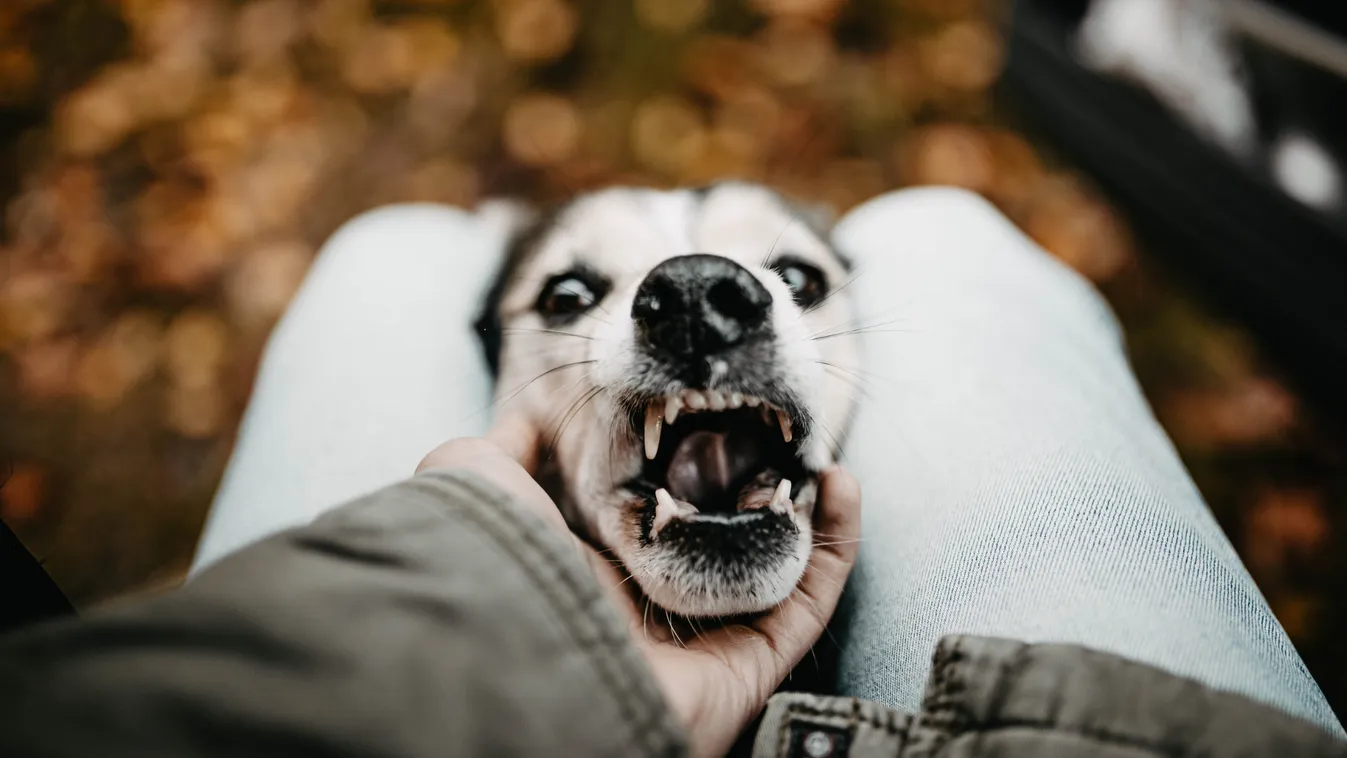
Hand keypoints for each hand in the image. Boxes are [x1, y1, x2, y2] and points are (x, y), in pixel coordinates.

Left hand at [418, 416, 861, 757]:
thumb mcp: (475, 477)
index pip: (658, 509)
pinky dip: (836, 545)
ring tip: (821, 458)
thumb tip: (527, 414)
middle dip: (760, 488)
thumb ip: (504, 447)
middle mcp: (651, 598)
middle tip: (784, 439)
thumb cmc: (494, 562)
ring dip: (809, 513)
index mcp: (593, 560)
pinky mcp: (750, 661)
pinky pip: (807, 600)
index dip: (695, 466)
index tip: (723, 419)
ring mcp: (704, 631)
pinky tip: (841, 487)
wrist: (517, 650)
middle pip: (724, 537)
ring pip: (776, 568)